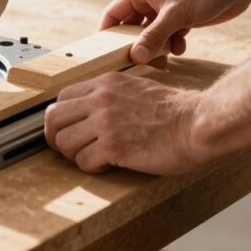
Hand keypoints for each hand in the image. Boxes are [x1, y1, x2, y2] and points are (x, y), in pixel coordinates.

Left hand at [44, 72, 205, 174]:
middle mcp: (100, 99)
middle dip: (56, 137)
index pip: (61, 97)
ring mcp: (105, 122)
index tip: (68, 129)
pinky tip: (106, 165)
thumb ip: (110, 94)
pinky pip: (83, 161)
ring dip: (74, 155)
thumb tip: (89, 109)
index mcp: (105, 83)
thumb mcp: (136, 87)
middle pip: (53, 119)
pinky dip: (91, 168)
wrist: (197, 124)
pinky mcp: (113, 146)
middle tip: (70, 149)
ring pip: (64, 142)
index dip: (61, 118)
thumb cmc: (174, 111)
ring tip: (92, 157)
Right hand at [101, 0, 250, 65]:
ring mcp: (164, 10)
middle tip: (140, 62)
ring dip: (156, 48)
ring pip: (150, 34)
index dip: (107, 34)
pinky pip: (166, 36)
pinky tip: (180, 47)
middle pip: (131, 28)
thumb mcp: (175, 16)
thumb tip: (136, 57)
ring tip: (164, 60)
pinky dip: (171, 45)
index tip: (106, 53)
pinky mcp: (179, 18)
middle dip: (136, 45)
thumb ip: (153, 37)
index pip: (113, 14)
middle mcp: (149, 0)